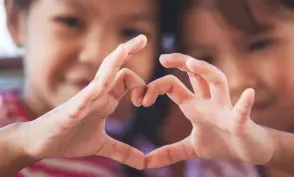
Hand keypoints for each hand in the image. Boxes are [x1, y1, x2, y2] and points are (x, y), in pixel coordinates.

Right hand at [15, 35, 147, 168]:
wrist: (42, 144)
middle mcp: (96, 94)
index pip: (125, 79)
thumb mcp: (103, 146)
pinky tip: (99, 90)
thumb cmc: (70, 139)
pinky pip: (82, 100)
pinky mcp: (70, 111)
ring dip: (113, 62)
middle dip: (127, 51)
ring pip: (100, 76)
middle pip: (113, 67)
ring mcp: (84, 100)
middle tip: (143, 37)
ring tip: (125, 48)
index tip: (144, 103)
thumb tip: (143, 163)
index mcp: (106, 99)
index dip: (141, 86)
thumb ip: (123, 151)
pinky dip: (90, 95)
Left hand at [144, 53, 274, 167]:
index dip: (155, 88)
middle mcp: (208, 101)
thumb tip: (146, 162)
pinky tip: (248, 94)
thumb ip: (169, 152)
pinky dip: (245, 104)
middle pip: (195, 74)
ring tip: (192, 63)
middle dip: (180, 62)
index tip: (140, 100)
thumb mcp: (190, 148)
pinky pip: (242, 111)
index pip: (172, 86)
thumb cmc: (221, 142)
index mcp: (194, 105)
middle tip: (162, 58)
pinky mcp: (241, 122)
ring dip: (206, 71)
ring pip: (218, 81)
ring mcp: (225, 108)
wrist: (248, 150)